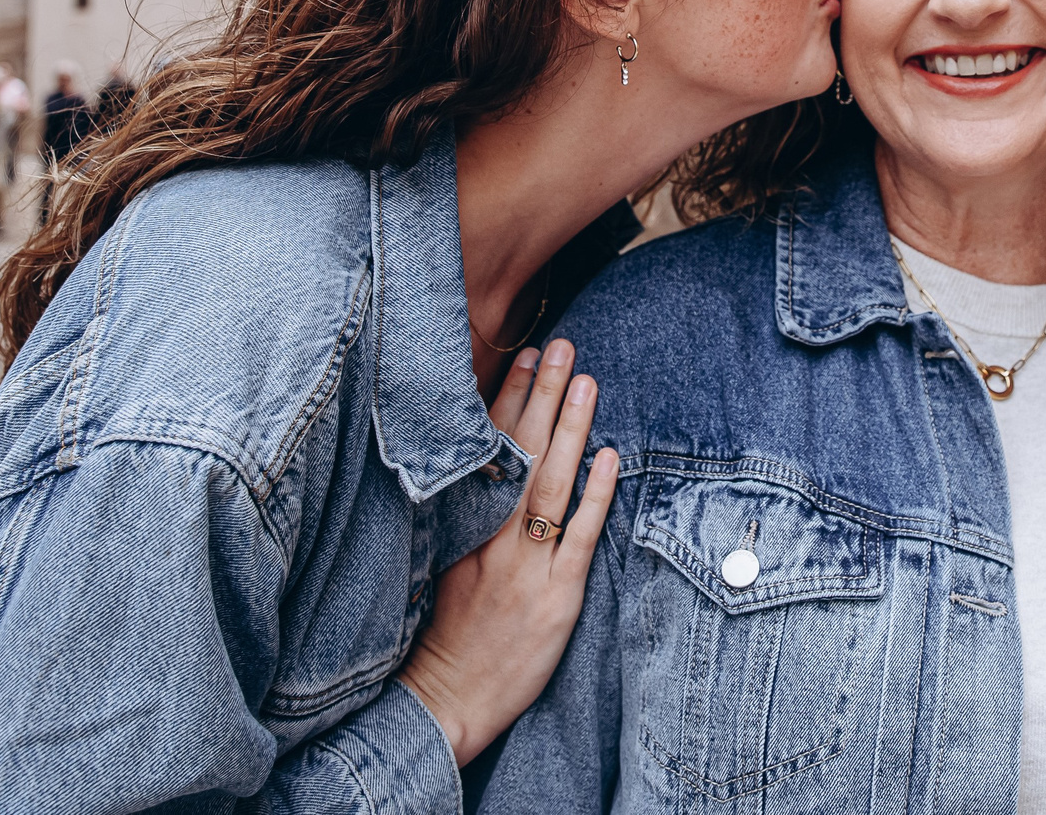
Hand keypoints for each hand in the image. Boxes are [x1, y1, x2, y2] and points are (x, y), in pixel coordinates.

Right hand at [397, 337, 620, 764]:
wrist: (441, 700)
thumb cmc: (438, 633)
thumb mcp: (434, 564)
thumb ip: (458, 512)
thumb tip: (477, 459)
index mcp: (458, 526)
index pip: (485, 448)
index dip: (507, 399)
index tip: (524, 355)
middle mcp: (489, 537)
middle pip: (520, 453)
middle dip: (542, 395)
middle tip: (562, 346)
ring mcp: (523, 566)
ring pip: (551, 484)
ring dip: (571, 428)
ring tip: (587, 381)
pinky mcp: (554, 597)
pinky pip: (579, 536)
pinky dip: (596, 495)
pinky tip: (610, 457)